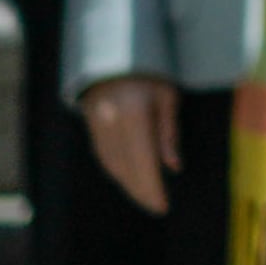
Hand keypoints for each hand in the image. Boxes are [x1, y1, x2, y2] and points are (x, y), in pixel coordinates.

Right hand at [80, 75, 181, 214]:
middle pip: (125, 170)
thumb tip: (174, 167)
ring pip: (112, 167)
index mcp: (133, 118)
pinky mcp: (91, 128)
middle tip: (156, 207)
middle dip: (141, 192)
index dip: (151, 189)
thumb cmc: (151, 74)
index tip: (163, 207)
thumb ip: (168, 133)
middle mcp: (110, 127)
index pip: (142, 164)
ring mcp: (97, 129)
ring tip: (146, 196)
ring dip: (128, 184)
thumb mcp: (168, 97)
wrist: (113, 57)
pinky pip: (104, 158)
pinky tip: (129, 178)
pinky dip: (118, 172)